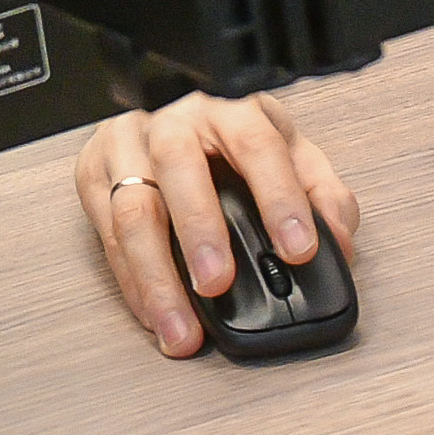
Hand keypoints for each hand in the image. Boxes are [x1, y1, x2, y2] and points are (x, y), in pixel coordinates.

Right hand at [76, 94, 354, 357]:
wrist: (175, 118)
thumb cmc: (234, 142)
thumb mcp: (291, 155)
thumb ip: (323, 196)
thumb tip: (339, 244)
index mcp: (230, 109)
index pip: (256, 144)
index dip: (279, 198)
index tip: (297, 249)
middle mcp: (174, 120)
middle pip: (178, 166)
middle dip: (198, 229)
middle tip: (218, 284)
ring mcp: (127, 143)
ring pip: (132, 205)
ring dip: (155, 273)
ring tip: (180, 325)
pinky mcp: (94, 172)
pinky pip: (104, 231)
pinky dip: (130, 280)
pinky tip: (153, 311)